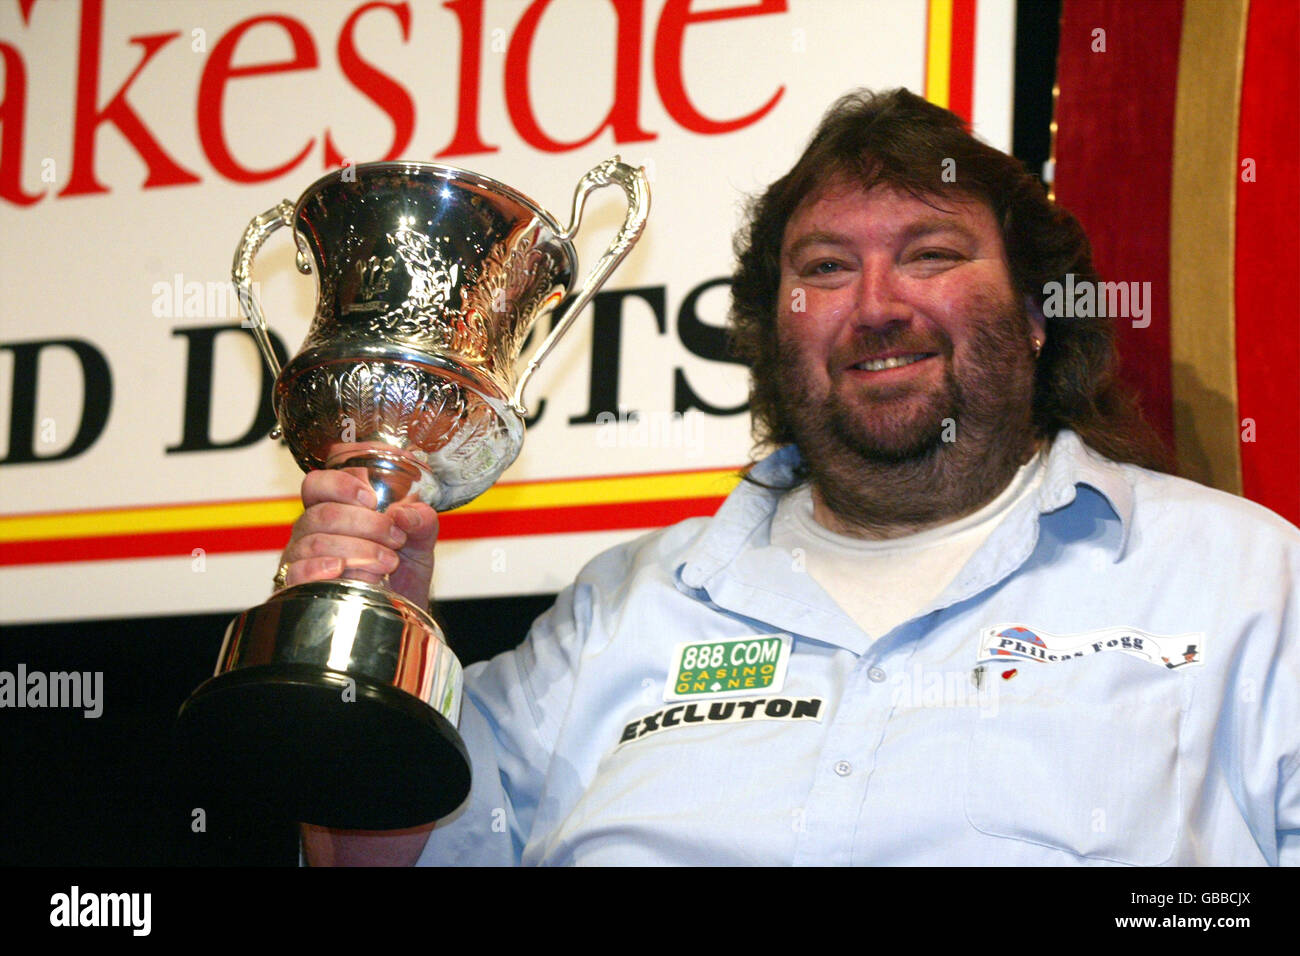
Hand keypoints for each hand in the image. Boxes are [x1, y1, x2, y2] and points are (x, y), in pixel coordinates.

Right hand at [279, 468, 438, 608]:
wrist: (399, 613)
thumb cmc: (401, 572)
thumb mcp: (419, 542)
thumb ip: (420, 521)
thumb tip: (404, 513)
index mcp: (333, 509)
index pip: (318, 483)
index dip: (341, 485)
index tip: (372, 500)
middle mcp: (311, 530)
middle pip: (324, 514)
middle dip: (366, 525)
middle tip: (395, 539)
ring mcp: (300, 558)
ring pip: (316, 542)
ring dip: (357, 551)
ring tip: (387, 563)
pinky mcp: (296, 587)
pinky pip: (296, 572)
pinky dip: (320, 568)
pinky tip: (340, 570)